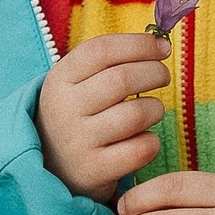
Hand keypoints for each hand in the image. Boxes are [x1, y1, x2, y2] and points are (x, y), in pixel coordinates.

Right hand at [36, 33, 170, 201]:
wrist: (51, 167)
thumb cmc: (79, 114)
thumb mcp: (77, 83)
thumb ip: (111, 61)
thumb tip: (161, 43)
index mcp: (60, 79)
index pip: (102, 50)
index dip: (139, 44)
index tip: (163, 47)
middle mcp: (65, 109)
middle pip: (122, 80)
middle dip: (154, 73)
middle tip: (163, 76)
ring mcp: (78, 142)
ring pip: (136, 115)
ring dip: (155, 108)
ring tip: (153, 109)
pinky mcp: (94, 170)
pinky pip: (140, 149)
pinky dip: (152, 141)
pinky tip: (144, 138)